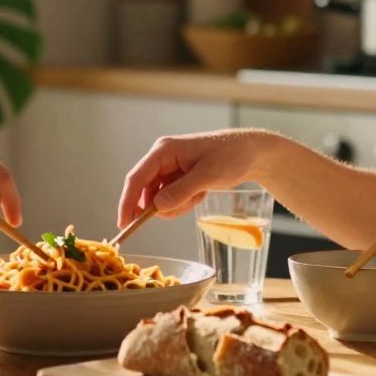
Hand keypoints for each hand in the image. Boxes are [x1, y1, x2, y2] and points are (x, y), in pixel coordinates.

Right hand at [118, 129, 277, 226]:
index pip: (136, 178)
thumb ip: (182, 191)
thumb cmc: (231, 157)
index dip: (127, 202)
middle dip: (162, 206)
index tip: (124, 224)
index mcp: (164, 150)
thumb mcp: (208, 175)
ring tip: (199, 195)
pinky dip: (183, 202)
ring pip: (158, 197)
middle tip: (186, 205)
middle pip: (146, 190)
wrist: (251, 152)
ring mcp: (169, 167)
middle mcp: (162, 157)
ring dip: (176, 204)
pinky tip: (200, 194)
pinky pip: (170, 197)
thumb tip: (157, 207)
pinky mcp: (177, 175)